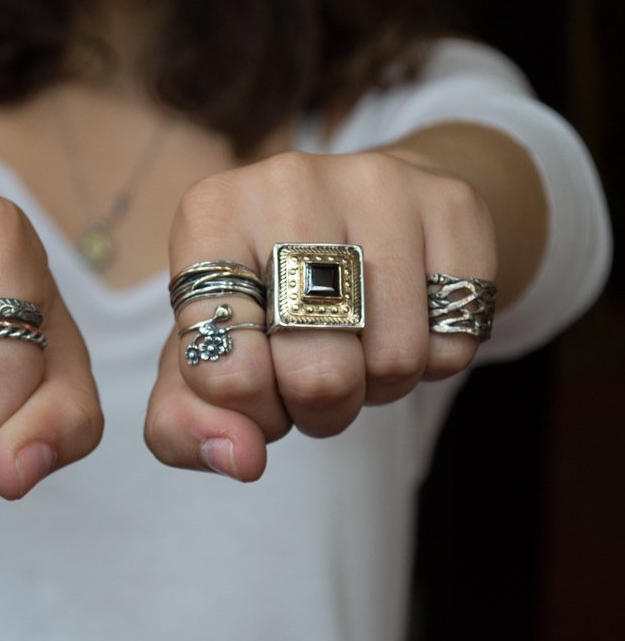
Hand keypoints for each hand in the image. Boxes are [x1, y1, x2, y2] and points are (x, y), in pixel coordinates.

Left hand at [145, 148, 496, 480]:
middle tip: (309, 376)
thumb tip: (240, 457)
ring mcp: (378, 183)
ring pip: (394, 362)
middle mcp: (287, 183)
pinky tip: (405, 316)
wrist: (359, 214)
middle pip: (317, 375)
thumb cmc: (266, 298)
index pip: (223, 365)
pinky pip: (456, 340)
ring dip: (376, 385)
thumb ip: (184, 422)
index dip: (247, 406)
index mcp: (209, 215)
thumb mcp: (201, 356)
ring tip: (355, 343)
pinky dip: (433, 359)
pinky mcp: (451, 201)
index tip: (256, 381)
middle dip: (315, 408)